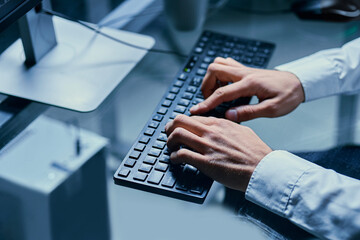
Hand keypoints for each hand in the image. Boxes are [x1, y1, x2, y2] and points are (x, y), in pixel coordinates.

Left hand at [165, 115, 271, 191]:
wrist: (263, 169)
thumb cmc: (256, 153)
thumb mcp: (243, 131)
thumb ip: (228, 126)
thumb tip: (220, 125)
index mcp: (220, 123)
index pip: (192, 117)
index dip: (181, 123)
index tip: (178, 128)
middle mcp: (211, 132)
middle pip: (180, 121)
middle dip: (170, 128)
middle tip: (168, 134)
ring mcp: (208, 146)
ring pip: (177, 135)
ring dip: (169, 142)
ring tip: (170, 148)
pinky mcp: (206, 163)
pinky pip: (182, 155)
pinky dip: (174, 157)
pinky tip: (176, 161)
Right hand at [190, 57, 304, 121]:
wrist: (300, 82)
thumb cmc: (288, 96)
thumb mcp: (272, 109)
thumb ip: (249, 112)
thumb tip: (228, 115)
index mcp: (250, 83)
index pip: (222, 93)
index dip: (206, 103)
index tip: (196, 111)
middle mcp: (244, 73)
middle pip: (215, 69)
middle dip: (206, 86)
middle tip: (210, 100)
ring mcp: (245, 69)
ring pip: (219, 64)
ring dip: (212, 78)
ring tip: (216, 93)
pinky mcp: (246, 69)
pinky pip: (227, 64)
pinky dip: (220, 74)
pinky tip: (225, 86)